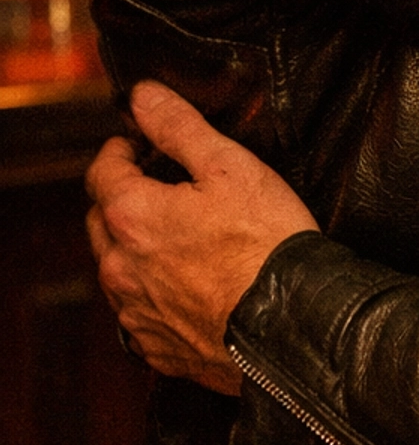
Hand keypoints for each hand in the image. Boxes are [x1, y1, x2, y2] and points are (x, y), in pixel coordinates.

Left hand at [86, 80, 317, 391]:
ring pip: (117, 270)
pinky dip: (153, 295)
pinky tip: (187, 286)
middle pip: (100, 222)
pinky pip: (139, 314)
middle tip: (155, 187)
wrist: (291, 326)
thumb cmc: (266, 243)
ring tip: (176, 238)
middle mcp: (120, 268)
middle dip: (119, 199)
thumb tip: (142, 96)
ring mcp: (135, 313)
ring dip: (133, 249)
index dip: (119, 151)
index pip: (102, 171)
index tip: (136, 146)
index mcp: (132, 216)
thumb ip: (179, 126)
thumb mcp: (230, 166)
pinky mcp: (156, 348)